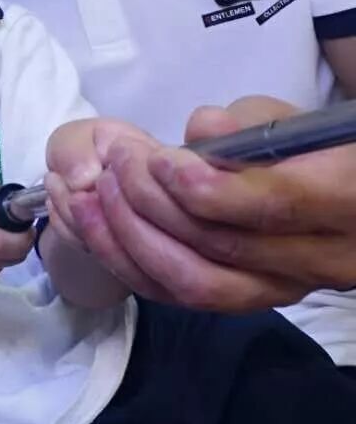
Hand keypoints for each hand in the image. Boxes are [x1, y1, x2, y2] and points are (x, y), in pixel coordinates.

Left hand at [63, 96, 355, 309]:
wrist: (333, 200)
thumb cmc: (306, 147)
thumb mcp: (286, 120)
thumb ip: (246, 121)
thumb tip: (200, 129)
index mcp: (340, 199)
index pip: (271, 204)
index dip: (204, 186)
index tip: (157, 158)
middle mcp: (317, 260)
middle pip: (222, 246)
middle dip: (153, 202)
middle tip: (115, 161)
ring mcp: (281, 290)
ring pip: (196, 284)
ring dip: (131, 239)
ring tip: (92, 193)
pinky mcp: (246, 303)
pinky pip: (179, 298)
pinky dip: (130, 264)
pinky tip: (95, 226)